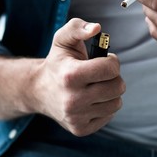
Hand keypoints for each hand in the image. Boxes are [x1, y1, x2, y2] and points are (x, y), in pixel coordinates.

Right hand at [29, 18, 125, 135]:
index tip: (104, 60)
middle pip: (118, 87)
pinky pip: (109, 115)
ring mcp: (76, 117)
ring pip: (116, 102)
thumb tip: (96, 28)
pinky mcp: (80, 129)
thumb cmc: (57, 62)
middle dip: (113, 77)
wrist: (39, 90)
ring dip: (110, 92)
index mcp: (70, 76)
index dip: (112, 61)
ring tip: (96, 86)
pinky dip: (104, 106)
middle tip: (99, 74)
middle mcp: (73, 100)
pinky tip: (91, 99)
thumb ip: (78, 27)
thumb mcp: (63, 39)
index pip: (111, 69)